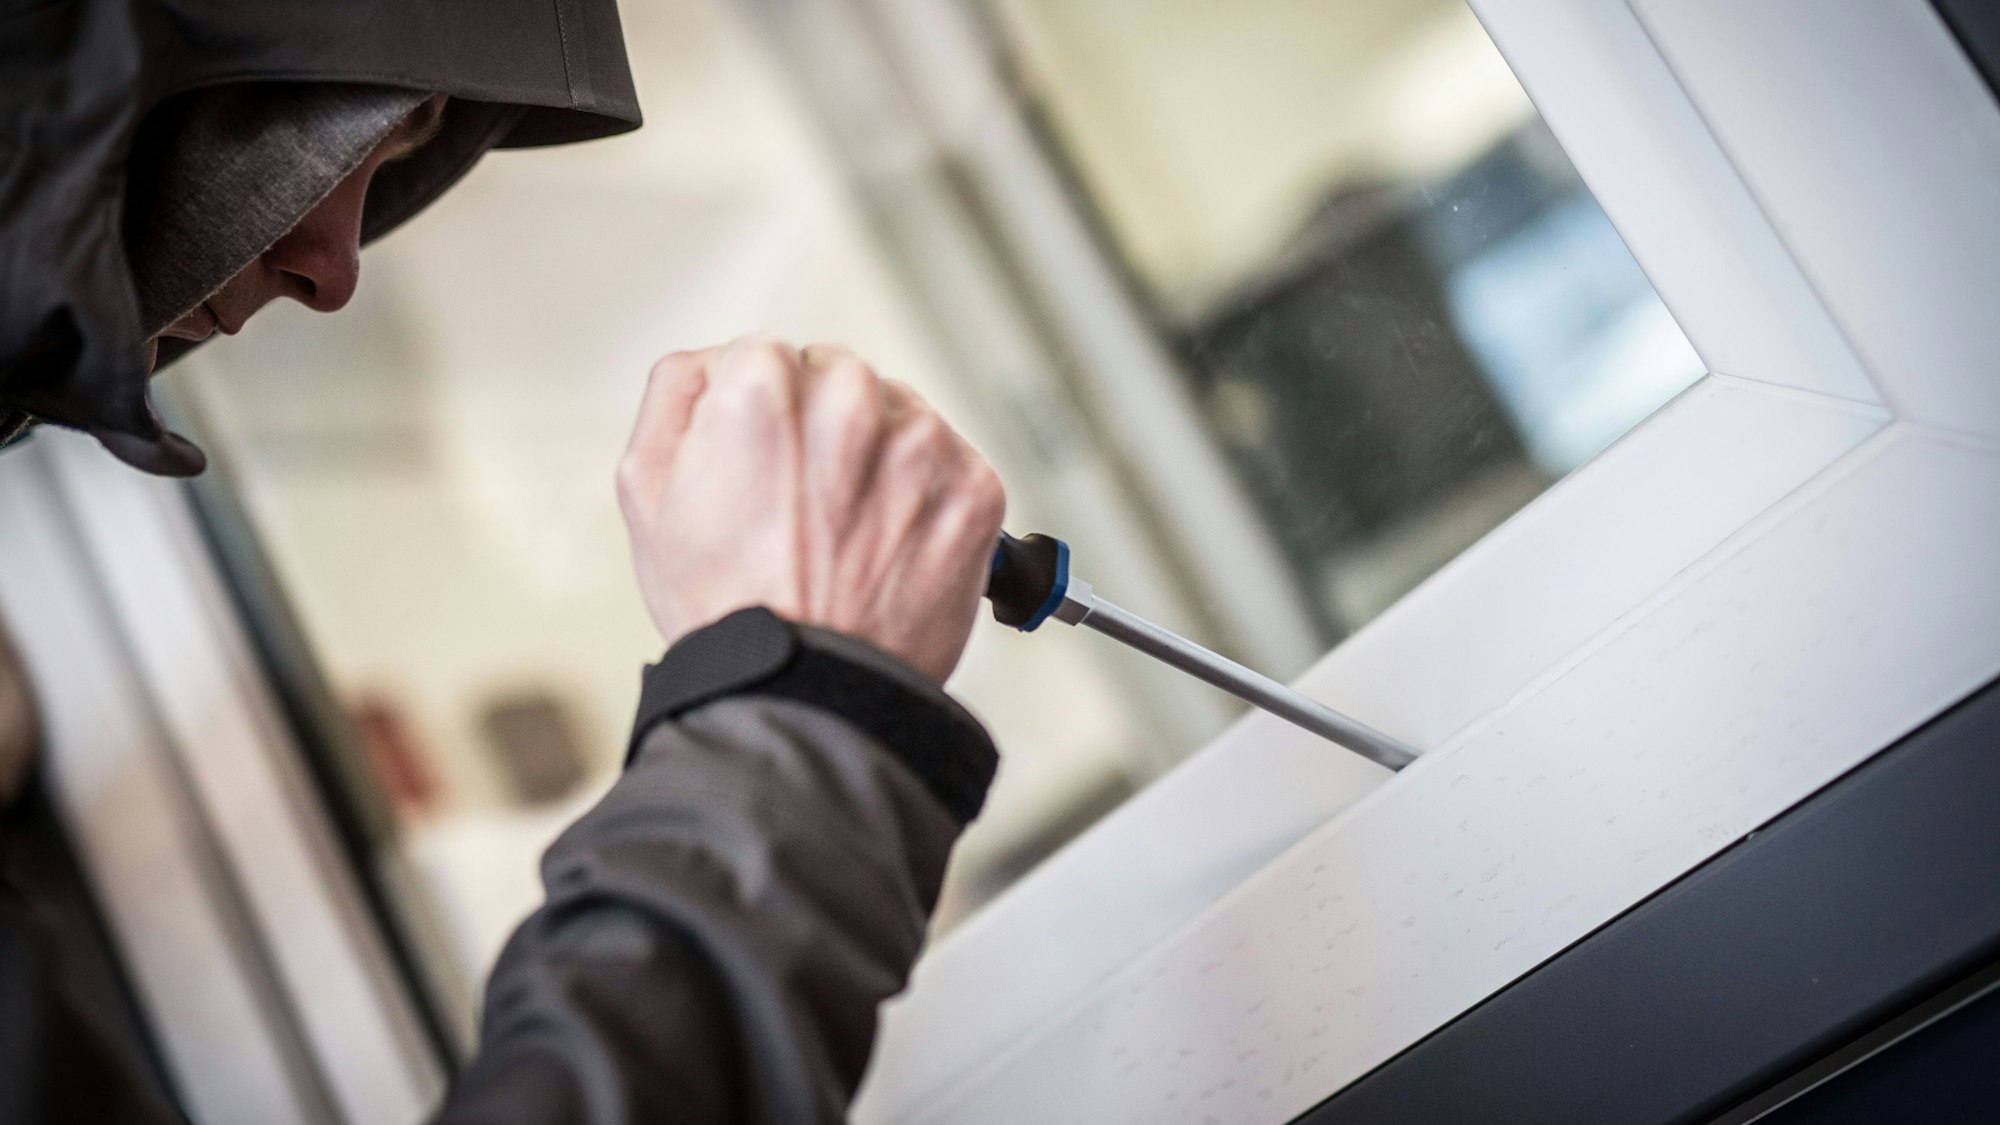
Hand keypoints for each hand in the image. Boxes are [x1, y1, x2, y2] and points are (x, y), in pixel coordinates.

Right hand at [617, 339, 1005, 683]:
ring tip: (848, 534)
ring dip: (881, 458)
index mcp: (763, 385)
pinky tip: (891, 545)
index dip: (761, 416)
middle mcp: (850, 400)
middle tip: (805, 508)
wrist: (806, 695)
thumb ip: (676, 393)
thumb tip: (715, 361)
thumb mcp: (647, 488)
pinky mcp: (975, 489)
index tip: (765, 468)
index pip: (771, 357)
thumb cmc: (727, 605)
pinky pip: (953, 464)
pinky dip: (929, 498)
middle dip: (824, 429)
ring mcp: (921, 445)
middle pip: (839, 378)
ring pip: (900, 416)